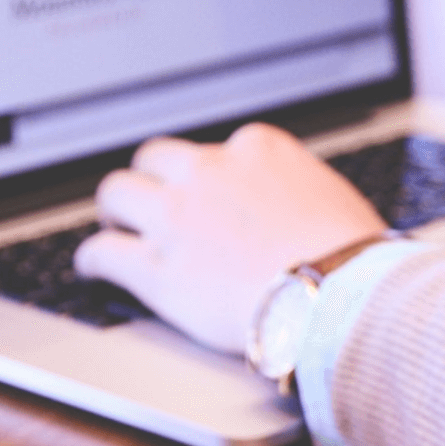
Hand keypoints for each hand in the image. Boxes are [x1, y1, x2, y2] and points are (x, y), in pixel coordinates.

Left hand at [74, 122, 386, 352]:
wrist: (338, 296)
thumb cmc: (352, 256)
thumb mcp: (331, 198)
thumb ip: (298, 191)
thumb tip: (300, 209)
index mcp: (257, 149)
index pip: (216, 149)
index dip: (206, 175)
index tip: (206, 192)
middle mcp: (209, 172)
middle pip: (155, 158)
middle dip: (151, 180)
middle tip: (151, 202)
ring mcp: (177, 217)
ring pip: (117, 193)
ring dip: (116, 210)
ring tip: (116, 227)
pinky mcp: (155, 267)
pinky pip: (101, 252)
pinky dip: (93, 259)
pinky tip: (93, 268)